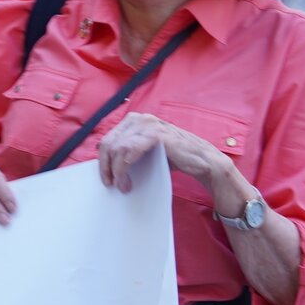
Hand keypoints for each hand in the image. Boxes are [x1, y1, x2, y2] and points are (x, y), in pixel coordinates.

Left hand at [94, 112, 230, 194]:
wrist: (202, 160)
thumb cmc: (174, 157)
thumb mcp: (146, 152)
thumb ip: (128, 152)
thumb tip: (108, 165)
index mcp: (134, 121)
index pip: (108, 139)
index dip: (102, 160)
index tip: (105, 178)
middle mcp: (140, 118)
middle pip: (109, 142)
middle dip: (106, 166)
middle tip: (110, 184)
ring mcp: (148, 124)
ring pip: (118, 147)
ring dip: (115, 169)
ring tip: (121, 185)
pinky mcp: (157, 134)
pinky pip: (130, 150)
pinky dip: (124, 167)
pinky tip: (126, 179)